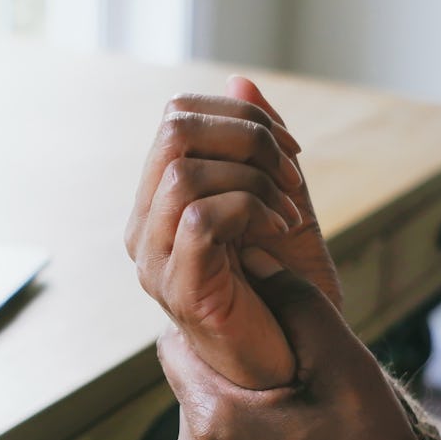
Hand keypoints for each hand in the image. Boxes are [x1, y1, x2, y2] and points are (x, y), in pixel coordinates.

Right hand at [126, 77, 341, 389]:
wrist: (295, 360)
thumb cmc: (282, 288)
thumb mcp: (280, 199)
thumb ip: (260, 146)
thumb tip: (241, 79)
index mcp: (161, 200)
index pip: (177, 115)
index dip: (241, 116)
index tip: (291, 153)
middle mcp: (145, 227)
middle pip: (174, 130)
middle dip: (249, 137)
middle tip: (292, 177)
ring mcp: (155, 260)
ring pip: (183, 171)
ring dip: (254, 178)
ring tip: (288, 210)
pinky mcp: (179, 289)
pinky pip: (200, 217)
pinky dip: (252, 209)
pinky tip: (281, 230)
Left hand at [157, 262, 434, 439]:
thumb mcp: (342, 363)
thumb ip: (295, 302)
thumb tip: (254, 258)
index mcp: (211, 418)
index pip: (176, 336)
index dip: (210, 312)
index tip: (250, 304)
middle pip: (189, 366)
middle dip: (225, 344)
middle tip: (278, 336)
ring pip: (206, 396)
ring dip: (238, 377)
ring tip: (292, 377)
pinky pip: (221, 427)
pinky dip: (246, 409)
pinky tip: (292, 408)